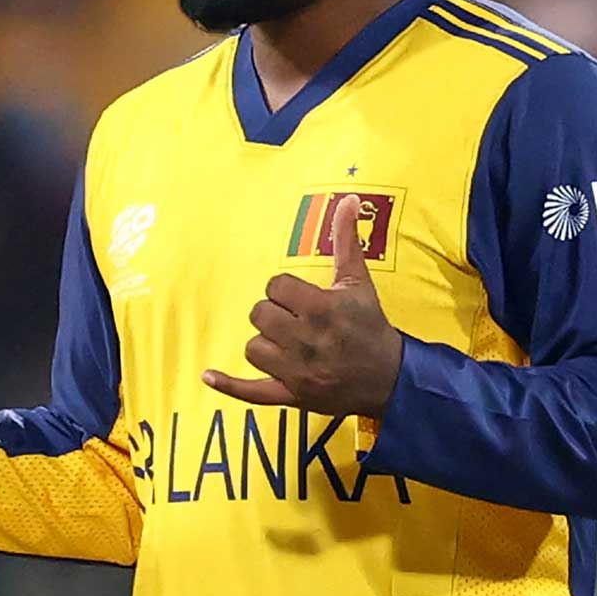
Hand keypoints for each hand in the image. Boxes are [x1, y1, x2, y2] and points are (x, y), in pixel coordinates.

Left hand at [203, 194, 403, 416]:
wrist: (389, 377)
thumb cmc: (370, 326)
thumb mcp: (359, 282)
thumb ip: (347, 240)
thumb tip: (347, 200)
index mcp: (320, 309)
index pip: (275, 287)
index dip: (285, 291)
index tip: (301, 299)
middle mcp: (305, 340)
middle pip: (260, 314)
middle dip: (274, 314)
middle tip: (295, 320)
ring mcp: (296, 371)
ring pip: (253, 347)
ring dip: (265, 343)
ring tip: (287, 343)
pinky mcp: (291, 395)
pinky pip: (251, 391)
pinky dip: (228, 385)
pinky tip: (207, 375)